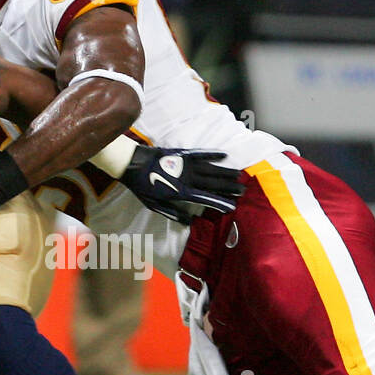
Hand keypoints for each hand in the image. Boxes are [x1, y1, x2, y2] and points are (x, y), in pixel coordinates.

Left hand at [121, 147, 245, 224]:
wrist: (132, 164)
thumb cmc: (142, 186)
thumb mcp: (154, 204)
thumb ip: (172, 212)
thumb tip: (187, 221)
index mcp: (181, 192)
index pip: (205, 198)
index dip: (220, 202)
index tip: (233, 205)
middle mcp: (187, 178)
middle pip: (213, 183)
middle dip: (229, 187)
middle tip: (243, 190)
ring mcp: (186, 164)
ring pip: (210, 169)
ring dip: (225, 172)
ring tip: (239, 175)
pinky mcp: (182, 154)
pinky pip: (201, 154)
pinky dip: (212, 154)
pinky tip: (224, 155)